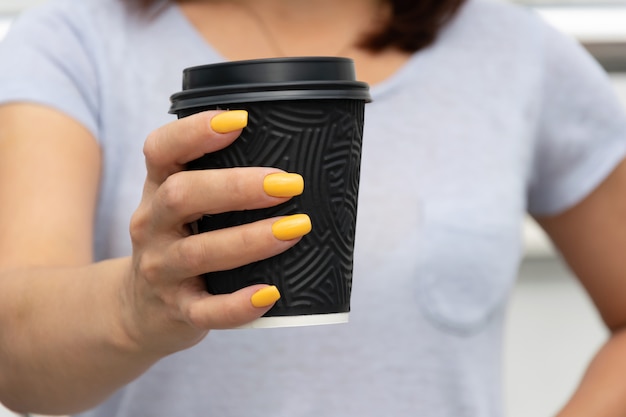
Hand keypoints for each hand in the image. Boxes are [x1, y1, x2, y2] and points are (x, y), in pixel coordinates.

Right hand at [122, 110, 308, 353]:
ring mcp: (162, 270)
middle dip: (236, 186)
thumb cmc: (181, 243)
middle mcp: (153, 225)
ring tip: (296, 228)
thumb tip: (300, 161)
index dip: (194, 131)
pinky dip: (238, 305)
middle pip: (181, 195)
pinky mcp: (177, 310)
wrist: (139, 310)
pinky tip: (270, 293)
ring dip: (251, 239)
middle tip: (289, 183)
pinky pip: (206, 311)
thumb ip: (219, 184)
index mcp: (157, 189)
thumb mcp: (183, 208)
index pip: (160, 150)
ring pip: (199, 252)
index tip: (241, 120)